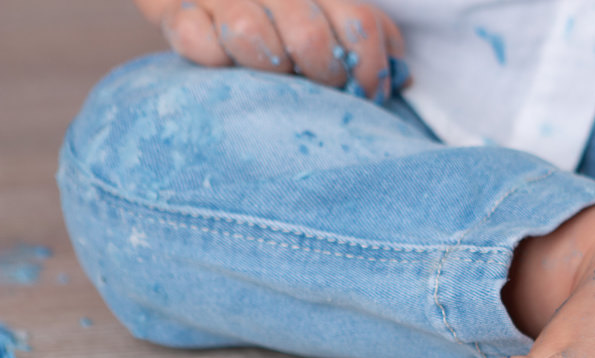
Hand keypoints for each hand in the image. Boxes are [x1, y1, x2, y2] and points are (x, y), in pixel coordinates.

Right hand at [135, 0, 406, 100]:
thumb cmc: (283, 8)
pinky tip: (223, 65)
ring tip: (273, 74)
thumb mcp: (331, 8)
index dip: (369, 70)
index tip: (366, 92)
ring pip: (250, 36)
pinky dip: (210, 55)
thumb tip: (400, 73)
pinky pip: (193, 36)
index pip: (360, 27)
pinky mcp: (174, 7)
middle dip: (321, 75)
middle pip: (309, 38)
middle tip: (319, 86)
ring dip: (268, 66)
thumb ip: (368, 33)